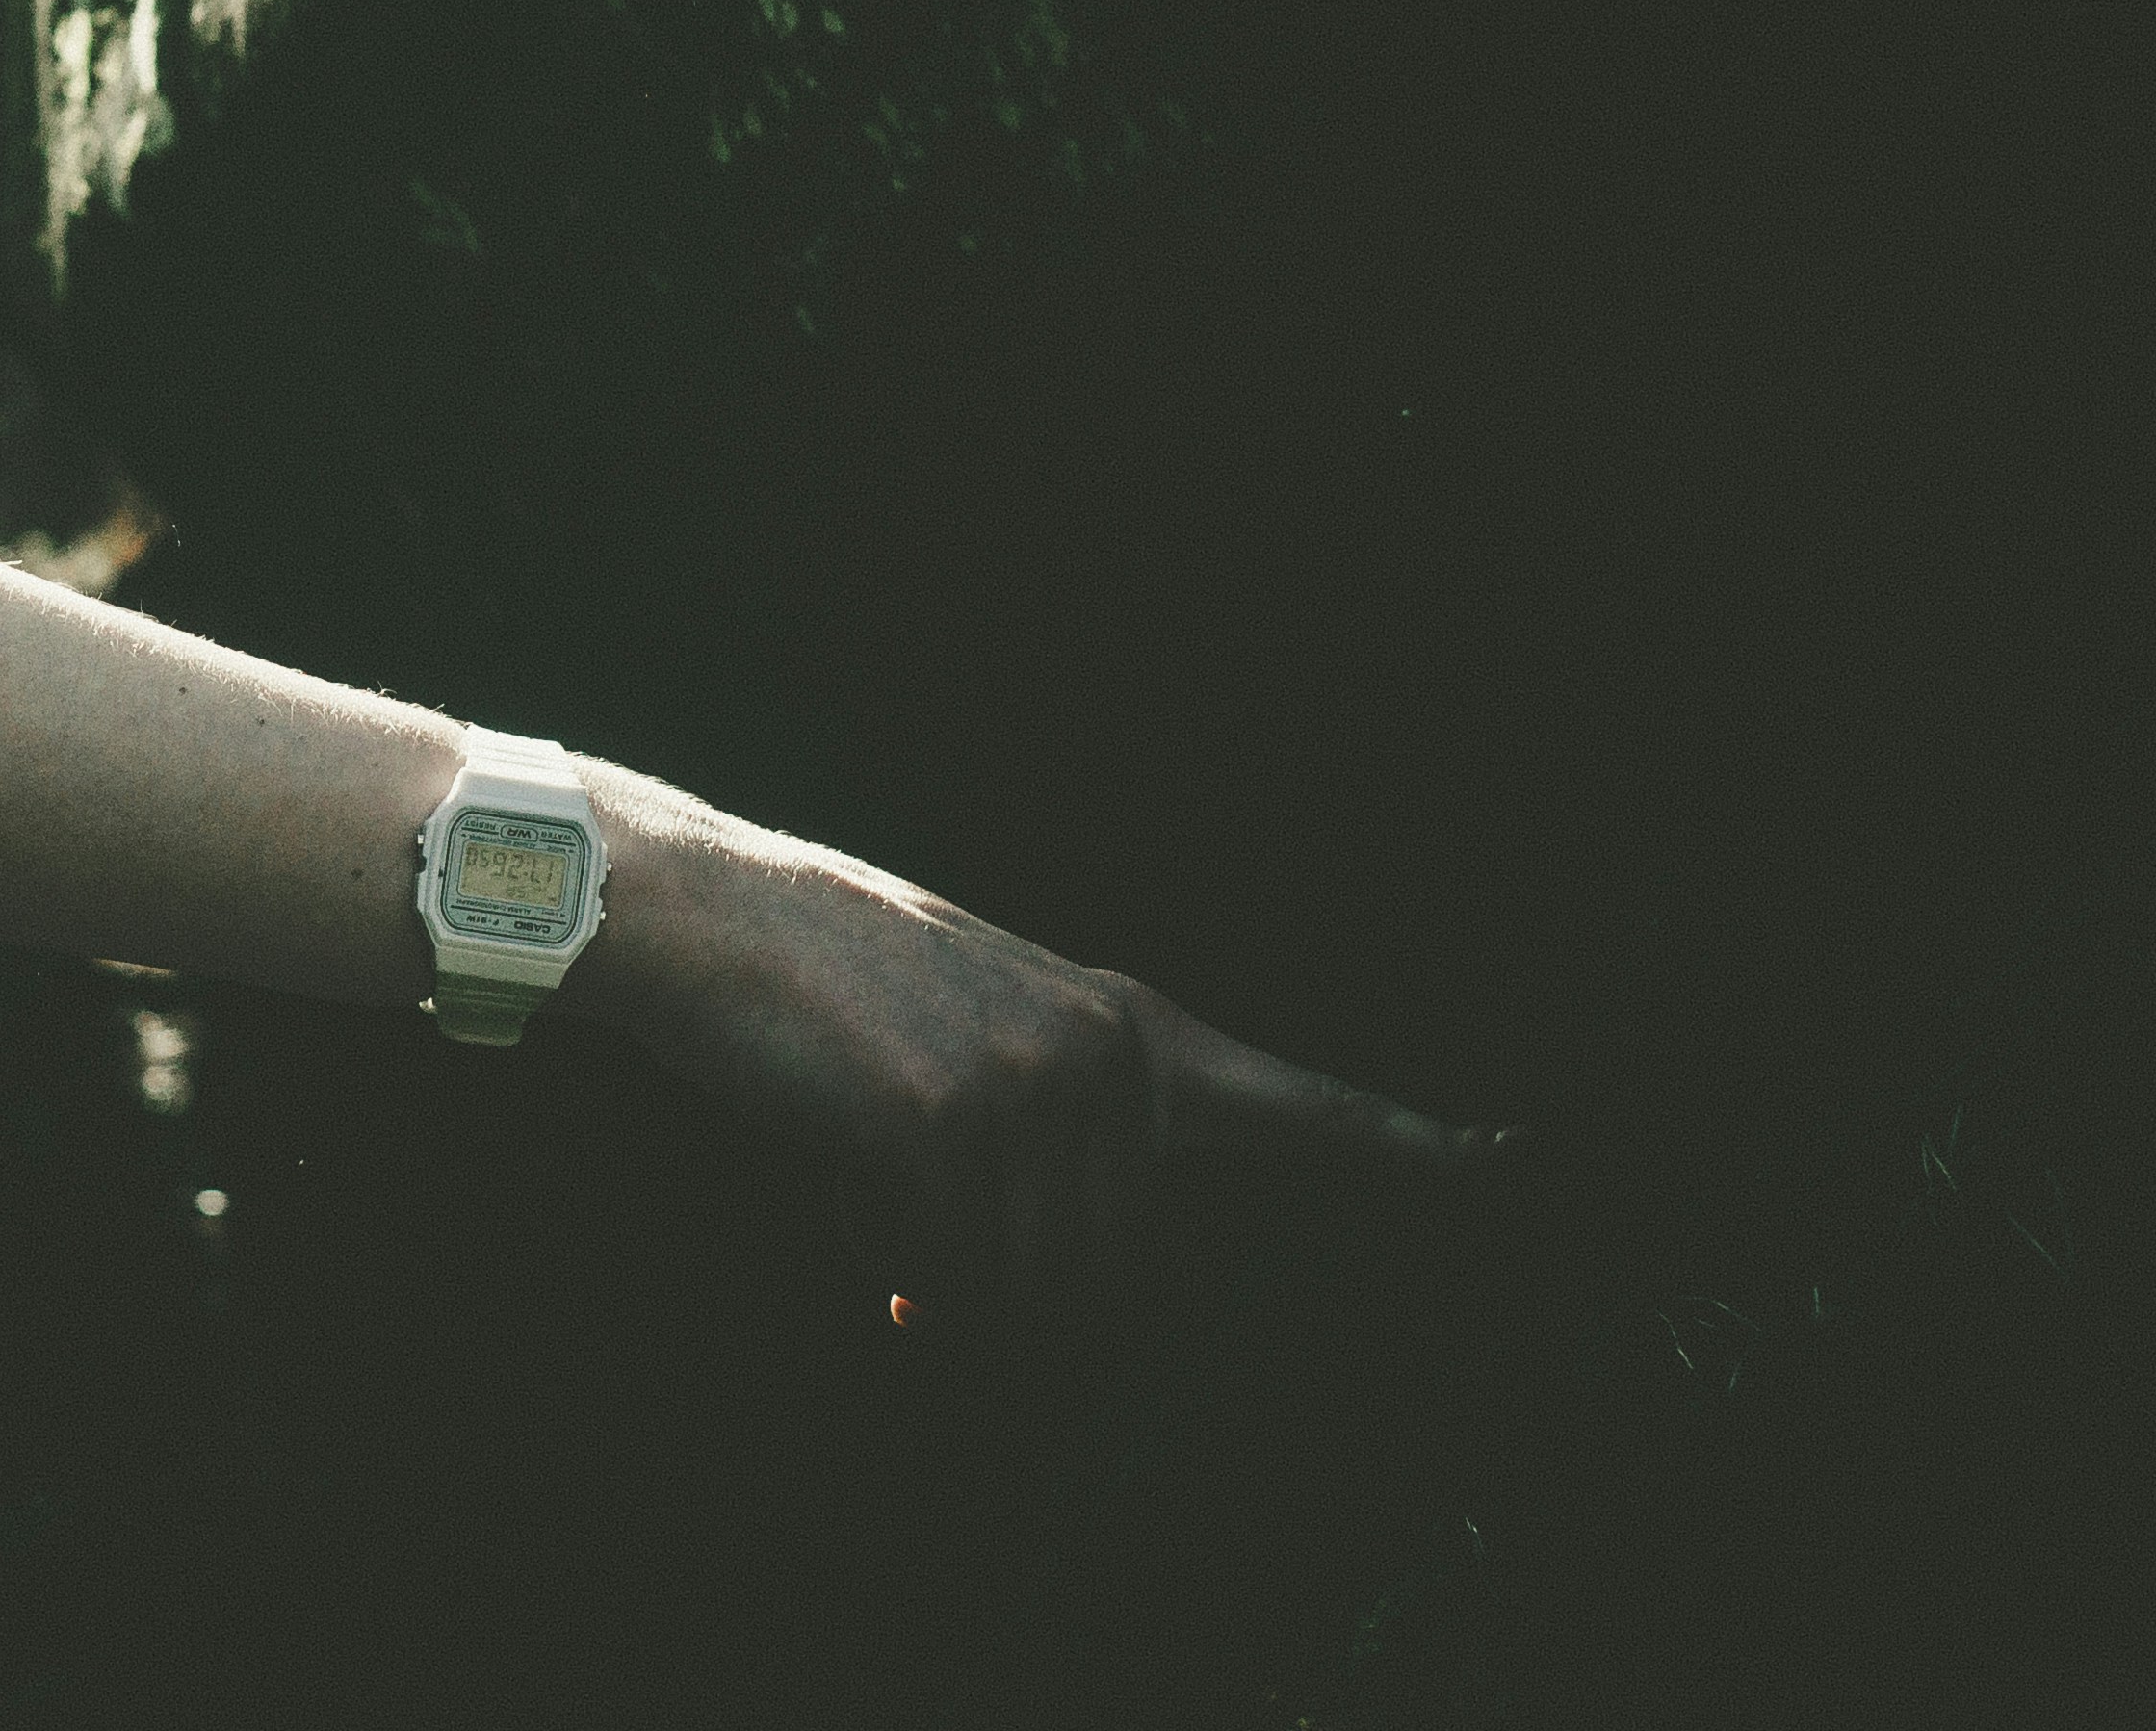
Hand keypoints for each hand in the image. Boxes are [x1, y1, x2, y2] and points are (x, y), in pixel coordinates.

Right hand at [552, 767, 1504, 1333]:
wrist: (701, 911)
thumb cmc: (816, 981)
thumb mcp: (973, 1020)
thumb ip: (1058, 1130)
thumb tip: (1061, 1300)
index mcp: (1122, 1028)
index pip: (1293, 1104)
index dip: (1405, 1147)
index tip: (1511, 1157)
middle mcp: (1105, 1059)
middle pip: (1117, 1281)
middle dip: (1017, 1297)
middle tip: (919, 1236)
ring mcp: (1034, 1093)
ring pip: (1034, 1300)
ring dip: (948, 1293)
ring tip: (874, 1190)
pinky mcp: (949, 1130)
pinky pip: (945, 1285)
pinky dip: (889, 1272)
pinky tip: (846, 1192)